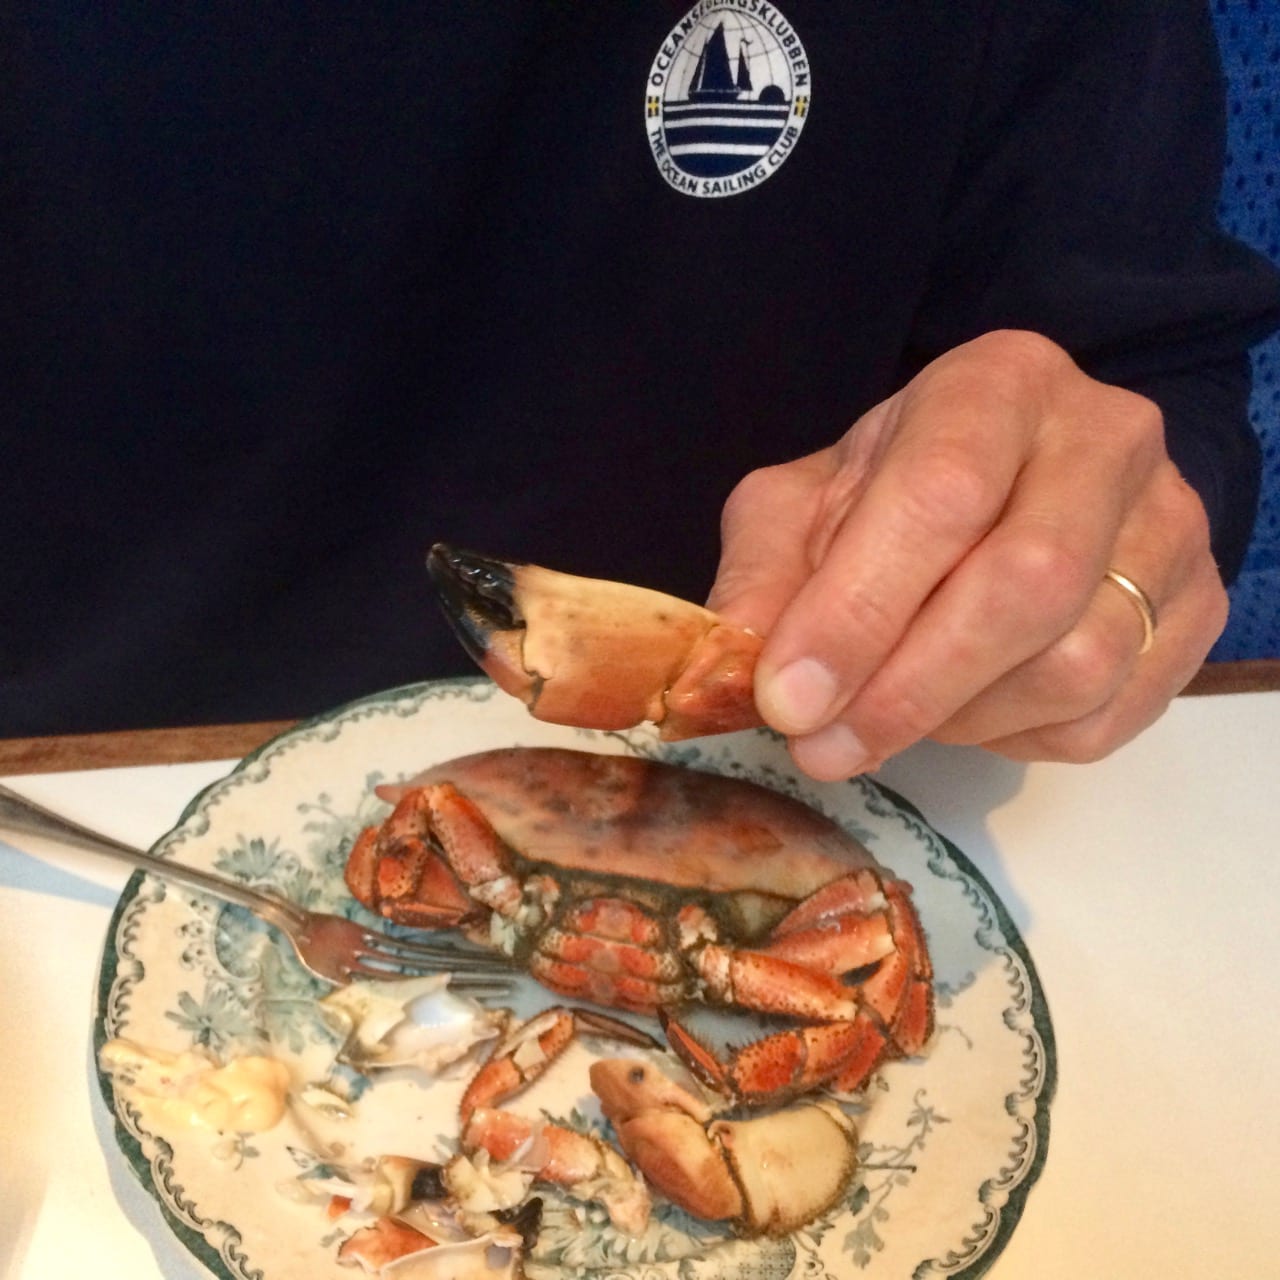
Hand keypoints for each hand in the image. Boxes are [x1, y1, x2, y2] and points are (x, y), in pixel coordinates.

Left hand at [707, 330, 1227, 779]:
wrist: (1005, 489)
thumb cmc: (890, 495)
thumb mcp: (800, 509)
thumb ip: (765, 576)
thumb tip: (743, 670)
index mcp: (997, 385)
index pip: (940, 497)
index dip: (858, 611)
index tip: (788, 698)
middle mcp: (1105, 437)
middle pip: (1027, 585)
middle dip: (907, 688)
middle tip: (822, 745)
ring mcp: (1169, 524)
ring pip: (1075, 664)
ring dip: (958, 720)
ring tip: (888, 714)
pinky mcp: (1199, 609)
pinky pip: (1109, 715)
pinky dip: (1016, 740)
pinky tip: (964, 711)